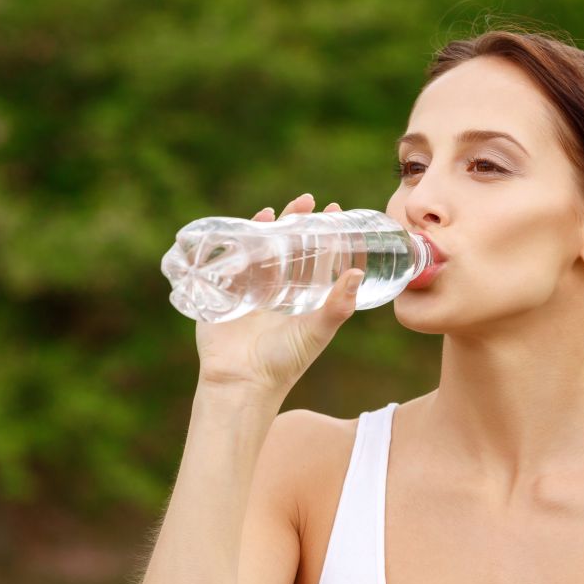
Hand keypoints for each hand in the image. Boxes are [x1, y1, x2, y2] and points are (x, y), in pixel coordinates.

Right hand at [195, 193, 363, 395]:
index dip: (326, 236)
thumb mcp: (316, 332)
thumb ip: (337, 305)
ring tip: (278, 209)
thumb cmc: (284, 363)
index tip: (335, 211)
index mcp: (302, 300)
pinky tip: (250, 226)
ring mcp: (251, 291)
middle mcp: (278, 293)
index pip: (317, 259)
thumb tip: (358, 272)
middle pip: (289, 248)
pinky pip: (232, 261)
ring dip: (269, 228)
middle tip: (308, 200)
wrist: (241, 382)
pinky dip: (240, 242)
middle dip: (297, 223)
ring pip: (262, 251)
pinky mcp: (226, 293)